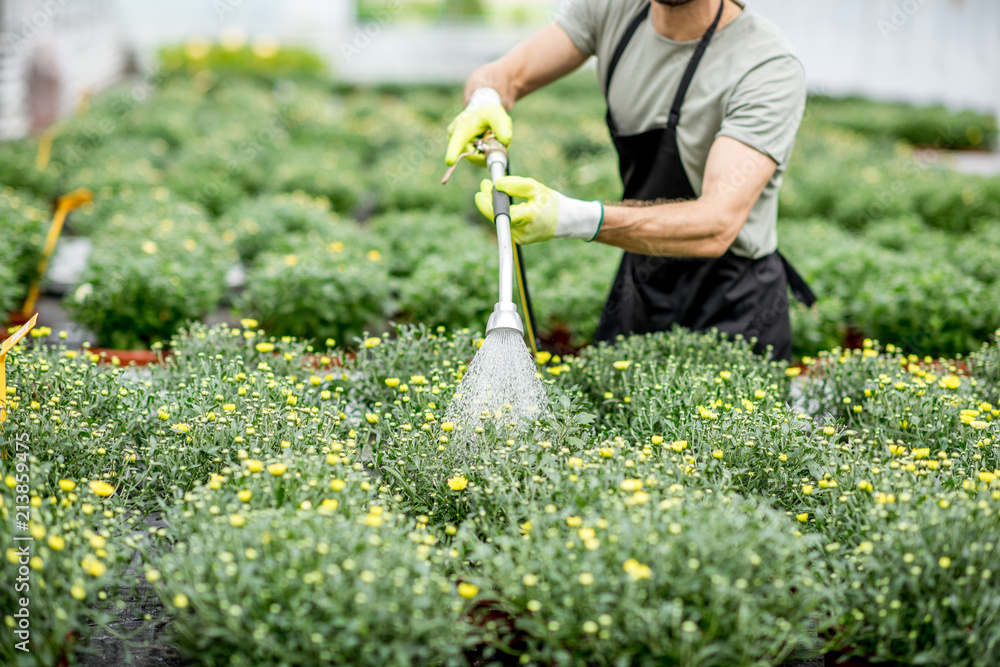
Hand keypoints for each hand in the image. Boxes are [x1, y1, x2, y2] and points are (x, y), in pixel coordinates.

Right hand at [445, 88, 512, 166]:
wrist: (481, 112)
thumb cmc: (487, 112)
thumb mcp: (497, 114)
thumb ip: (503, 125)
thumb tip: (505, 141)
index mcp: (461, 127)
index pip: (457, 141)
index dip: (453, 152)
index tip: (449, 161)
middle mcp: (454, 137)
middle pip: (472, 156)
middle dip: (487, 153)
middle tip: (497, 143)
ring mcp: (456, 146)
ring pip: (475, 158)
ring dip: (487, 153)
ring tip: (489, 139)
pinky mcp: (461, 151)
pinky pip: (475, 158)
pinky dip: (484, 154)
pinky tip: (486, 144)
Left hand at [475, 176, 603, 244]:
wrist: (568, 221)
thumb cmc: (553, 203)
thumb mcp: (535, 188)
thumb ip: (514, 185)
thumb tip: (496, 185)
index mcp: (526, 218)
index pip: (499, 212)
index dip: (486, 202)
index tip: (482, 188)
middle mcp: (521, 232)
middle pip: (498, 216)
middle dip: (490, 200)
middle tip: (486, 185)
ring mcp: (520, 238)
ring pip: (502, 220)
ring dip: (497, 206)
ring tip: (496, 191)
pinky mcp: (520, 239)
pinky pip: (507, 224)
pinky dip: (505, 213)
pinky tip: (505, 203)